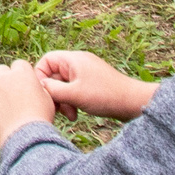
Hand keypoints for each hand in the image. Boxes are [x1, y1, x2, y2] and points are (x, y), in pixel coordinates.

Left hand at [0, 59, 56, 145]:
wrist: (27, 138)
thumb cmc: (40, 119)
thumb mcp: (48, 99)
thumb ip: (38, 88)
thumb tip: (34, 87)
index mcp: (21, 73)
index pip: (19, 65)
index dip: (22, 76)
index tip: (24, 86)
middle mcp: (2, 78)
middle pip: (0, 71)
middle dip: (4, 81)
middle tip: (11, 97)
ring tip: (0, 110)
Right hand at [37, 49, 157, 121]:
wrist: (134, 103)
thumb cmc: (105, 96)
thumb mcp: (74, 94)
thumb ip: (53, 90)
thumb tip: (40, 88)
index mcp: (73, 59)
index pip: (46, 61)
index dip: (41, 77)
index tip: (45, 94)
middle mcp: (78, 63)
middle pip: (55, 75)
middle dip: (55, 93)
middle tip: (59, 110)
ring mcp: (86, 73)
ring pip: (64, 84)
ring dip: (64, 100)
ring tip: (71, 115)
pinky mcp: (92, 83)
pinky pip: (74, 89)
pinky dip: (73, 101)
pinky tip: (77, 114)